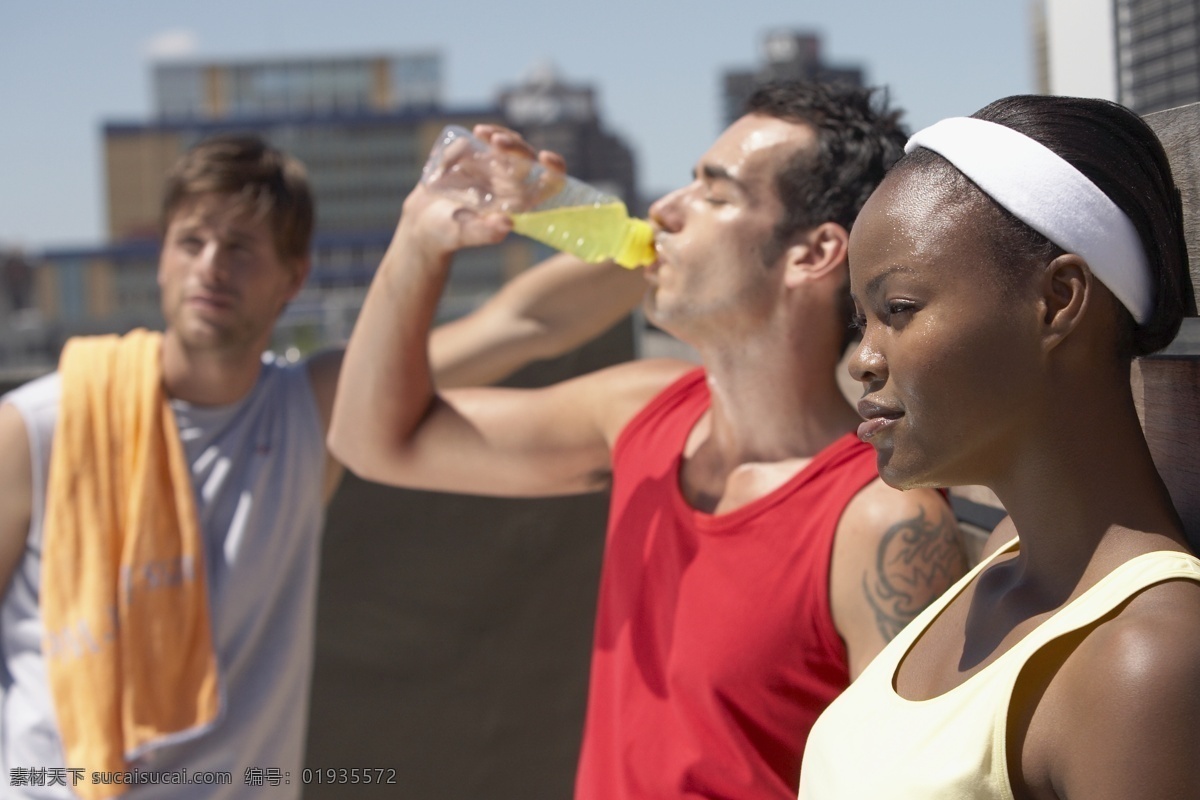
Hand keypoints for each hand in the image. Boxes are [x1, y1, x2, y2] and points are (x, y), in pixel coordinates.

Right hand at [400, 125, 569, 257]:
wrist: (423, 222)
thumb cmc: (448, 234)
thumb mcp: (463, 233)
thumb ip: (484, 232)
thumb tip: (507, 224)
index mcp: (519, 203)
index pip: (548, 184)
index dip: (554, 170)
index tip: (546, 158)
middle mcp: (512, 183)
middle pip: (528, 159)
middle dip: (518, 148)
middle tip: (498, 143)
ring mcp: (495, 166)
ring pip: (511, 145)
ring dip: (502, 136)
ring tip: (483, 134)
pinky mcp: (477, 155)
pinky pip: (490, 138)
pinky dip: (488, 133)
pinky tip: (478, 133)